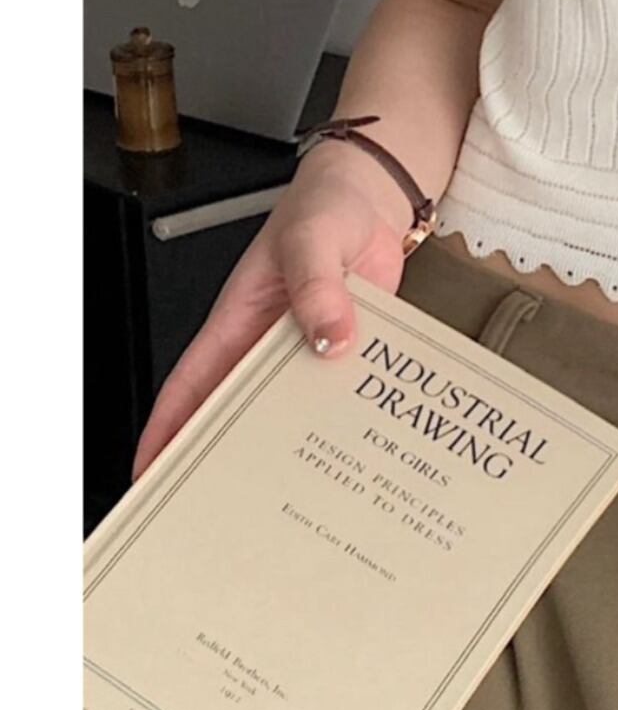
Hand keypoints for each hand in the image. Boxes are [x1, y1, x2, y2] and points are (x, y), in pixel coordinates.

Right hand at [130, 139, 414, 481]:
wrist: (375, 198)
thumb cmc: (326, 207)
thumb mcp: (313, 240)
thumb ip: (318, 286)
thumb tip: (331, 336)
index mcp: (240, 319)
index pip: (195, 384)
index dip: (170, 429)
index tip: (151, 474)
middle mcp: (272, 341)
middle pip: (244, 408)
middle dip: (235, 455)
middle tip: (235, 510)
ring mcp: (312, 347)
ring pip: (299, 405)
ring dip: (304, 439)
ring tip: (308, 491)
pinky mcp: (351, 347)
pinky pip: (345, 388)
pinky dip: (352, 412)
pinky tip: (366, 440)